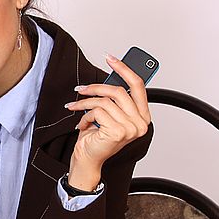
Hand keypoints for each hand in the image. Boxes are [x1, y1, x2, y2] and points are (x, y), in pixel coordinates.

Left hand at [63, 53, 151, 189]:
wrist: (87, 159)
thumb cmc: (97, 138)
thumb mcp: (109, 114)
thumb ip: (115, 99)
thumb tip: (110, 77)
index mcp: (143, 116)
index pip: (138, 86)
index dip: (124, 69)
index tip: (110, 58)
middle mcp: (141, 123)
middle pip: (118, 91)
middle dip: (95, 87)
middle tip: (81, 88)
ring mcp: (131, 128)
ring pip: (105, 101)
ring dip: (85, 103)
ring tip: (76, 108)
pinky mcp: (118, 132)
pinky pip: (98, 111)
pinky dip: (85, 116)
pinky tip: (83, 124)